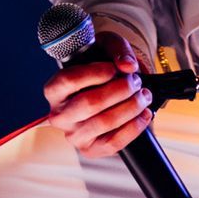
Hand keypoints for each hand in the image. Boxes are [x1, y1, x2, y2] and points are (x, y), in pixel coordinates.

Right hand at [42, 31, 154, 157]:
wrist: (106, 92)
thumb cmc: (102, 66)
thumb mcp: (106, 47)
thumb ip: (118, 50)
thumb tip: (128, 66)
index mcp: (54, 90)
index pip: (68, 81)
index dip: (94, 74)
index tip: (114, 69)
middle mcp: (59, 115)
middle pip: (89, 103)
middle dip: (120, 90)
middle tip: (136, 82)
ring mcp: (74, 135)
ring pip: (104, 122)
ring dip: (131, 107)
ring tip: (144, 95)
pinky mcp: (91, 150)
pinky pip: (114, 143)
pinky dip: (134, 127)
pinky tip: (144, 114)